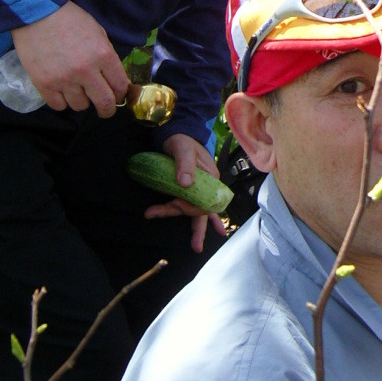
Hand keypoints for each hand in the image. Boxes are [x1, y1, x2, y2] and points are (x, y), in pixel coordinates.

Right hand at [12, 1, 128, 116]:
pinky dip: (62, 102)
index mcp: (103, 55)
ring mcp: (64, 79)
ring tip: (77, 91)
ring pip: (80, 106)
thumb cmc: (70, 20)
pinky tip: (62, 92)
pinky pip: (58, 106)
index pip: (120, 86)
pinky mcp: (44, 84)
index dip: (121, 95)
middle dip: (107, 109)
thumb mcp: (98, 32)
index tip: (118, 96)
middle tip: (104, 109)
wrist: (37, 13)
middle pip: (104, 103)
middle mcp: (85, 71)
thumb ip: (107, 57)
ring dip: (82, 101)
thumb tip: (114, 79)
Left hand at [143, 132, 227, 252]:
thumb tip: (185, 183)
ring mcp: (203, 189)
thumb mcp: (182, 149)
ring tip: (196, 246)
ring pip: (199, 213)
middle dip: (190, 223)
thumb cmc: (182, 141)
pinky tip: (200, 236)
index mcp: (211, 178)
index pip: (201, 201)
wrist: (179, 134)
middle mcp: (210, 186)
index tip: (171, 203)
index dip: (186, 207)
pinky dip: (198, 223)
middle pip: (200, 210)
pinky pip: (196, 209)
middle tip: (170, 226)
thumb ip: (184, 164)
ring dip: (196, 230)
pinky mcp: (194, 190)